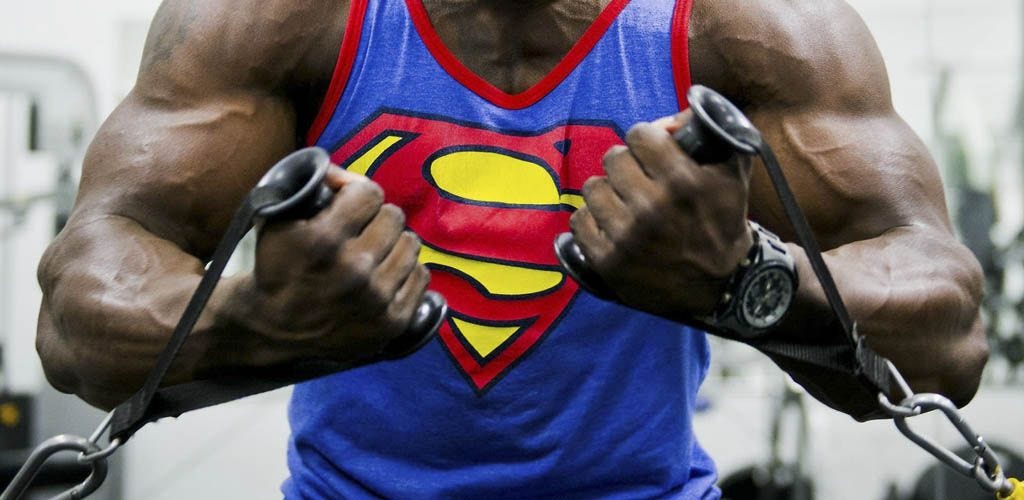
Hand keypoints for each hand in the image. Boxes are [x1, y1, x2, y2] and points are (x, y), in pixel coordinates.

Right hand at [237, 167, 429, 365]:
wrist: (273, 329)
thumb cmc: (277, 268)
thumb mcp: (278, 220)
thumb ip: (311, 188)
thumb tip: (344, 172)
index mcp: (324, 240)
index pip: (370, 193)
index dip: (359, 194)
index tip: (350, 204)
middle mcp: (354, 269)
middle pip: (394, 216)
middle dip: (377, 218)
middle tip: (363, 230)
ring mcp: (376, 299)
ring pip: (411, 244)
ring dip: (394, 244)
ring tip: (375, 253)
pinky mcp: (393, 322)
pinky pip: (421, 276)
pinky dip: (406, 272)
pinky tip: (386, 275)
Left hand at [569, 112, 754, 317]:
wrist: (722, 285)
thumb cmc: (725, 223)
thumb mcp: (732, 173)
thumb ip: (710, 134)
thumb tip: (672, 116)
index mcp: (681, 181)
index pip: (639, 134)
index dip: (646, 139)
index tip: (650, 151)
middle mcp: (651, 207)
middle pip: (613, 158)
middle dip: (627, 164)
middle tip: (638, 179)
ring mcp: (626, 236)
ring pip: (592, 187)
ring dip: (608, 192)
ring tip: (624, 202)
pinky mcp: (607, 261)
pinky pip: (579, 221)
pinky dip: (592, 221)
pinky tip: (610, 224)